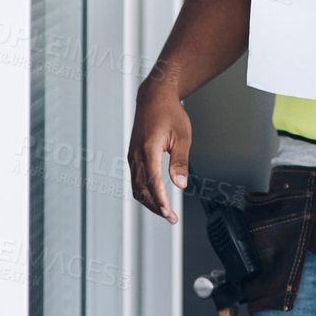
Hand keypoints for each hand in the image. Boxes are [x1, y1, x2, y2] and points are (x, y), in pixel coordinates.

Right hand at [127, 82, 191, 223]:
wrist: (154, 98)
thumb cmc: (169, 113)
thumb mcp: (183, 137)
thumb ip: (180, 162)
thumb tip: (180, 184)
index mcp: (148, 148)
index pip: (153, 181)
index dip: (160, 200)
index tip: (168, 213)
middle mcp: (136, 154)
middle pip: (142, 189)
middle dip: (155, 206)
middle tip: (170, 218)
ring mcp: (132, 156)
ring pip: (137, 186)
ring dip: (150, 201)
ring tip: (165, 212)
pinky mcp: (133, 156)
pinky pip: (136, 179)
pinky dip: (145, 192)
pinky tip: (156, 198)